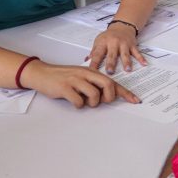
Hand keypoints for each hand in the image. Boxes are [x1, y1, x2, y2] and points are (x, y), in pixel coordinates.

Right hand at [22, 60, 140, 108]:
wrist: (42, 73)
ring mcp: (75, 80)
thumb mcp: (81, 77)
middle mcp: (86, 74)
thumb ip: (94, 84)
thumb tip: (107, 96)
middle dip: (108, 97)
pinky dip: (78, 105)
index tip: (135, 100)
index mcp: (92, 72)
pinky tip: (72, 101)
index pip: (113, 82)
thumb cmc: (63, 77)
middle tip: (101, 101)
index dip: (125, 92)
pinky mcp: (65, 87)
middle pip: (108, 85)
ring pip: (94, 94)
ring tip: (83, 100)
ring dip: (91, 103)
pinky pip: (78, 101)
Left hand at [88, 22, 145, 73]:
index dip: (94, 63)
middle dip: (111, 63)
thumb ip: (93, 52)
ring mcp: (124, 44)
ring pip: (125, 54)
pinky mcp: (132, 45)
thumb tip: (86, 62)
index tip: (91, 71)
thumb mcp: (98, 41)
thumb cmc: (108, 36)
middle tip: (110, 72)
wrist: (122, 26)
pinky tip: (144, 64)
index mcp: (103, 42)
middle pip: (112, 54)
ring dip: (127, 62)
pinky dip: (141, 58)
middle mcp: (113, 43)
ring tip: (128, 70)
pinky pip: (137, 52)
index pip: (97, 54)